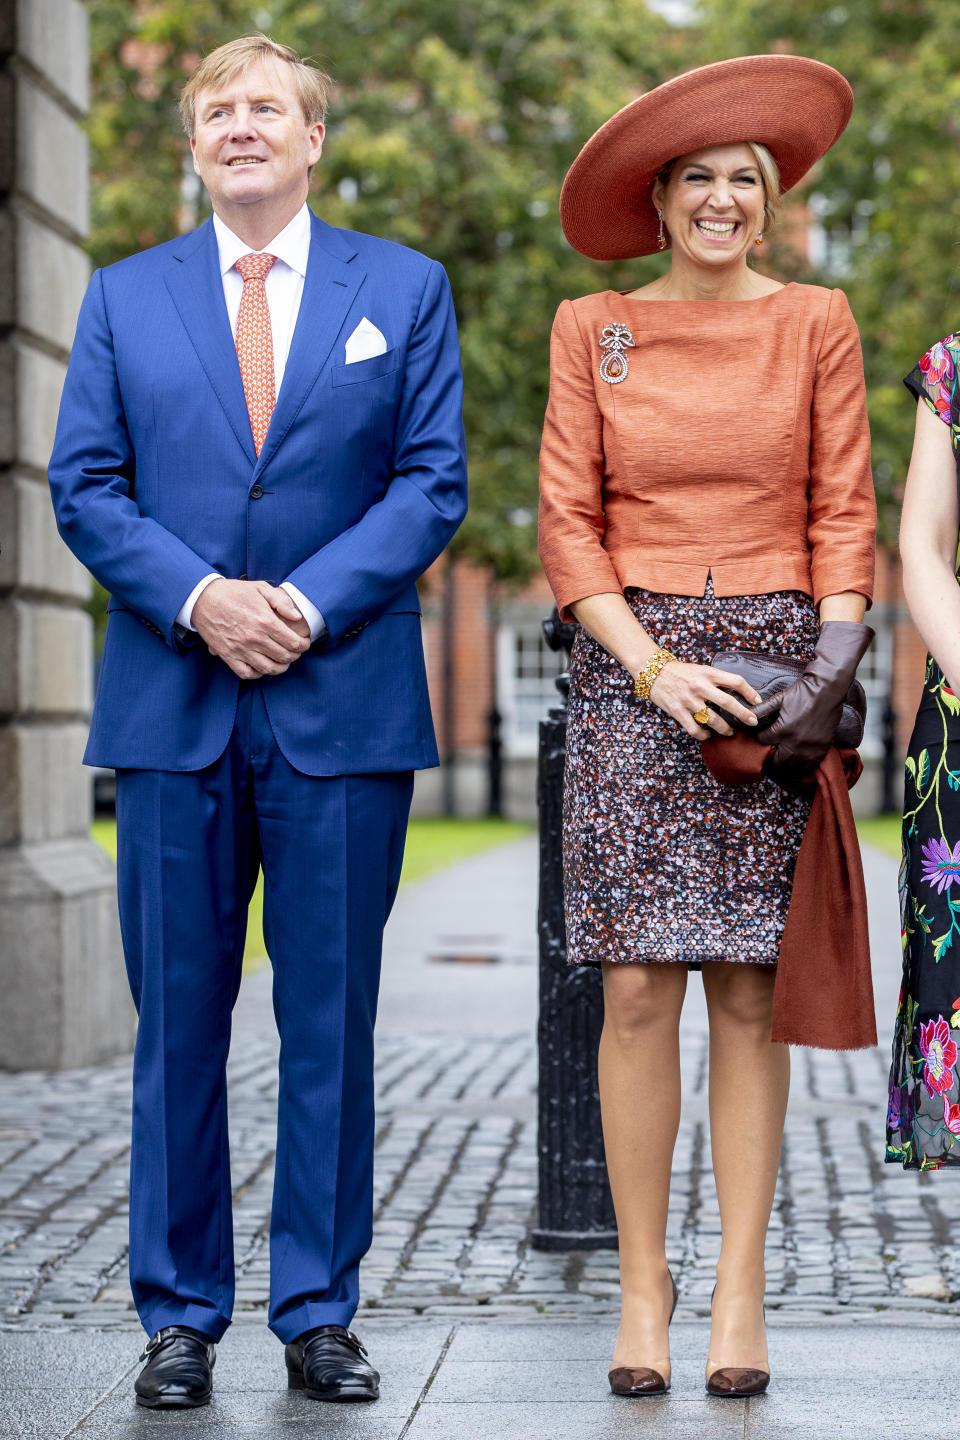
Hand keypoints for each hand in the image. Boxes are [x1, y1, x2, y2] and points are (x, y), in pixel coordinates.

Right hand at [192, 579, 311, 679]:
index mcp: (265, 621)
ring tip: (284, 661)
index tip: (305, 643)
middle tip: (296, 651)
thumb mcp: (260, 588)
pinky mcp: (228, 656)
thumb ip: (282, 601)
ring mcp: (240, 649)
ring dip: (281, 667)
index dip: (303, 645)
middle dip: (295, 655)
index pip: (293, 642)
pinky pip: (247, 673)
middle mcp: (254, 638)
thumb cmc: (234, 592)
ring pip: (268, 668)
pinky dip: (258, 673)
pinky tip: (263, 666)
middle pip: (284, 657)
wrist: (203, 599)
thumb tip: (297, 617)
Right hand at [649, 660, 761, 738]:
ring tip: (729, 732)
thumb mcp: (701, 669)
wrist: (654, 672)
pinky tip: (708, 735)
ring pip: (712, 720)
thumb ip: (716, 679)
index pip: (736, 681)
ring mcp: (688, 700)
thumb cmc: (680, 672)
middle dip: (743, 714)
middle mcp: (699, 686)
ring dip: (724, 729)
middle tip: (752, 722)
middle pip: (728, 702)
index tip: (757, 701)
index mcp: (708, 673)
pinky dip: (704, 735)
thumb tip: (738, 693)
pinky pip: (695, 729)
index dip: (750, 692)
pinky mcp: (677, 711)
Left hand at [755, 620, 873, 777]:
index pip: (763, 742)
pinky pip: (807, 765)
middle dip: (768, 757)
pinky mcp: (821, 749)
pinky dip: (799, 765)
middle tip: (765, 754)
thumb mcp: (779, 699)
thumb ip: (761, 710)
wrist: (827, 690)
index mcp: (783, 730)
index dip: (758, 739)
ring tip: (778, 758)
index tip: (758, 737)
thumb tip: (747, 716)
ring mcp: (810, 748)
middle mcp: (796, 742)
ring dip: (783, 763)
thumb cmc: (802, 693)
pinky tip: (794, 760)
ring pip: (791, 766)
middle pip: (775, 760)